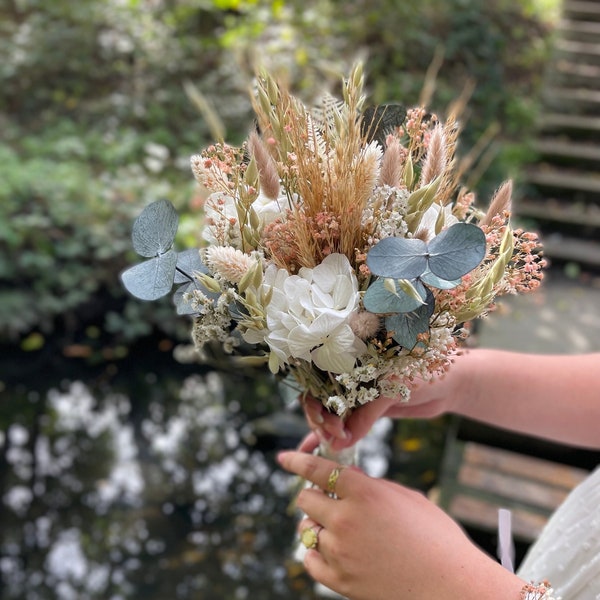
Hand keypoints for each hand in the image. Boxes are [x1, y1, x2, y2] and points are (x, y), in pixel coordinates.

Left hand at [277, 451, 523, 599]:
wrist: (452, 589)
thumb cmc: (436, 538)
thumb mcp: (407, 499)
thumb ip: (372, 485)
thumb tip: (347, 476)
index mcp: (364, 493)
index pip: (317, 470)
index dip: (296, 461)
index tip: (283, 459)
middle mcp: (346, 520)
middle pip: (305, 499)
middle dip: (315, 496)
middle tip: (332, 501)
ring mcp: (340, 553)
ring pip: (306, 529)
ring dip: (317, 524)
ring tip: (339, 529)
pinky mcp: (340, 582)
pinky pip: (310, 560)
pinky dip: (316, 552)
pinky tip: (331, 550)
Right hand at [300, 372, 457, 451]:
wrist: (453, 381)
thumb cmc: (423, 371)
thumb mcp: (391, 389)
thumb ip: (366, 415)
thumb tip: (341, 442)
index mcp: (351, 359)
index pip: (318, 382)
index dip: (317, 405)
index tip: (331, 425)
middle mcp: (350, 376)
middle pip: (320, 400)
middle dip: (321, 421)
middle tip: (335, 438)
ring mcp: (358, 394)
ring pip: (331, 414)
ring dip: (326, 432)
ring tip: (332, 447)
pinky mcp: (368, 410)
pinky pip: (346, 424)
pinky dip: (333, 437)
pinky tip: (319, 450)